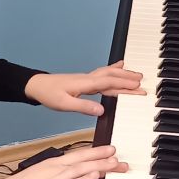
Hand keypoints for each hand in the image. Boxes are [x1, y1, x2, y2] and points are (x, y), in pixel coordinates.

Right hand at [2, 145, 128, 178]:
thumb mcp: (39, 178)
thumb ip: (56, 178)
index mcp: (52, 163)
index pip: (77, 155)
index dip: (94, 152)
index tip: (107, 151)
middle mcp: (55, 168)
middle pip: (83, 158)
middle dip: (102, 155)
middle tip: (117, 153)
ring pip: (82, 169)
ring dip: (100, 165)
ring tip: (115, 163)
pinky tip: (96, 176)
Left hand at [24, 61, 144, 117]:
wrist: (36, 85)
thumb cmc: (48, 94)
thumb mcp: (64, 104)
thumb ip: (83, 106)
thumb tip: (101, 110)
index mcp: (85, 84)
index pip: (109, 83)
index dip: (124, 85)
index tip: (138, 88)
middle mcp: (88, 79)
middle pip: (112, 76)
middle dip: (128, 78)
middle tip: (142, 81)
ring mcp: (87, 78)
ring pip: (109, 73)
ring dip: (123, 74)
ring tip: (137, 75)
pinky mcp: (84, 80)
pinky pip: (103, 73)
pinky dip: (113, 70)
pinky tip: (118, 68)